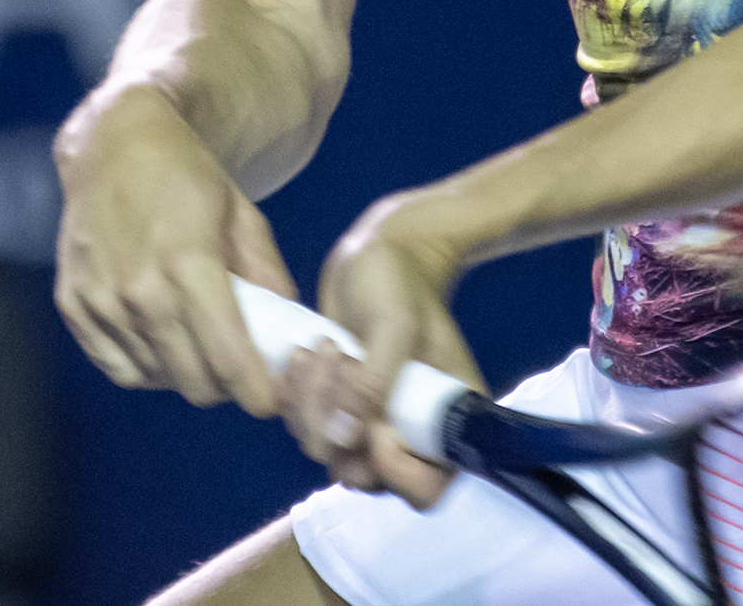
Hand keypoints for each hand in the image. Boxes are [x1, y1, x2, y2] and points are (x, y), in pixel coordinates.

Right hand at [54, 84, 296, 414]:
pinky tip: (160, 336)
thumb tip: (289, 332)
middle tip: (237, 365)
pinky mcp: (74, 306)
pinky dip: (144, 364)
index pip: (228, 361)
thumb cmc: (187, 176)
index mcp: (188, 265)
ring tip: (197, 339)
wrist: (116, 143)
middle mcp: (139, 291)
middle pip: (195, 382)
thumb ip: (270, 278)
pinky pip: (118, 366)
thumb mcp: (244, 216)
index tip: (271, 398)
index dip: (256, 392)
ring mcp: (101, 302)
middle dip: (225, 383)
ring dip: (183, 370)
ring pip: (157, 378)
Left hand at [282, 194, 481, 506]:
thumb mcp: (393, 324)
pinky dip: (295, 398)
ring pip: (329, 454)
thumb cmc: (399, 282)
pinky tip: (303, 353)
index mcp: (447, 419)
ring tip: (321, 346)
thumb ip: (374, 383)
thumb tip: (344, 441)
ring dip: (313, 404)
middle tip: (338, 357)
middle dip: (339, 424)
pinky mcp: (336, 412)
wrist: (377, 256)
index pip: (429, 487)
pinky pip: (307, 430)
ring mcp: (370, 425)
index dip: (396, 471)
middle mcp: (410, 433)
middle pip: (368, 477)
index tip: (374, 424)